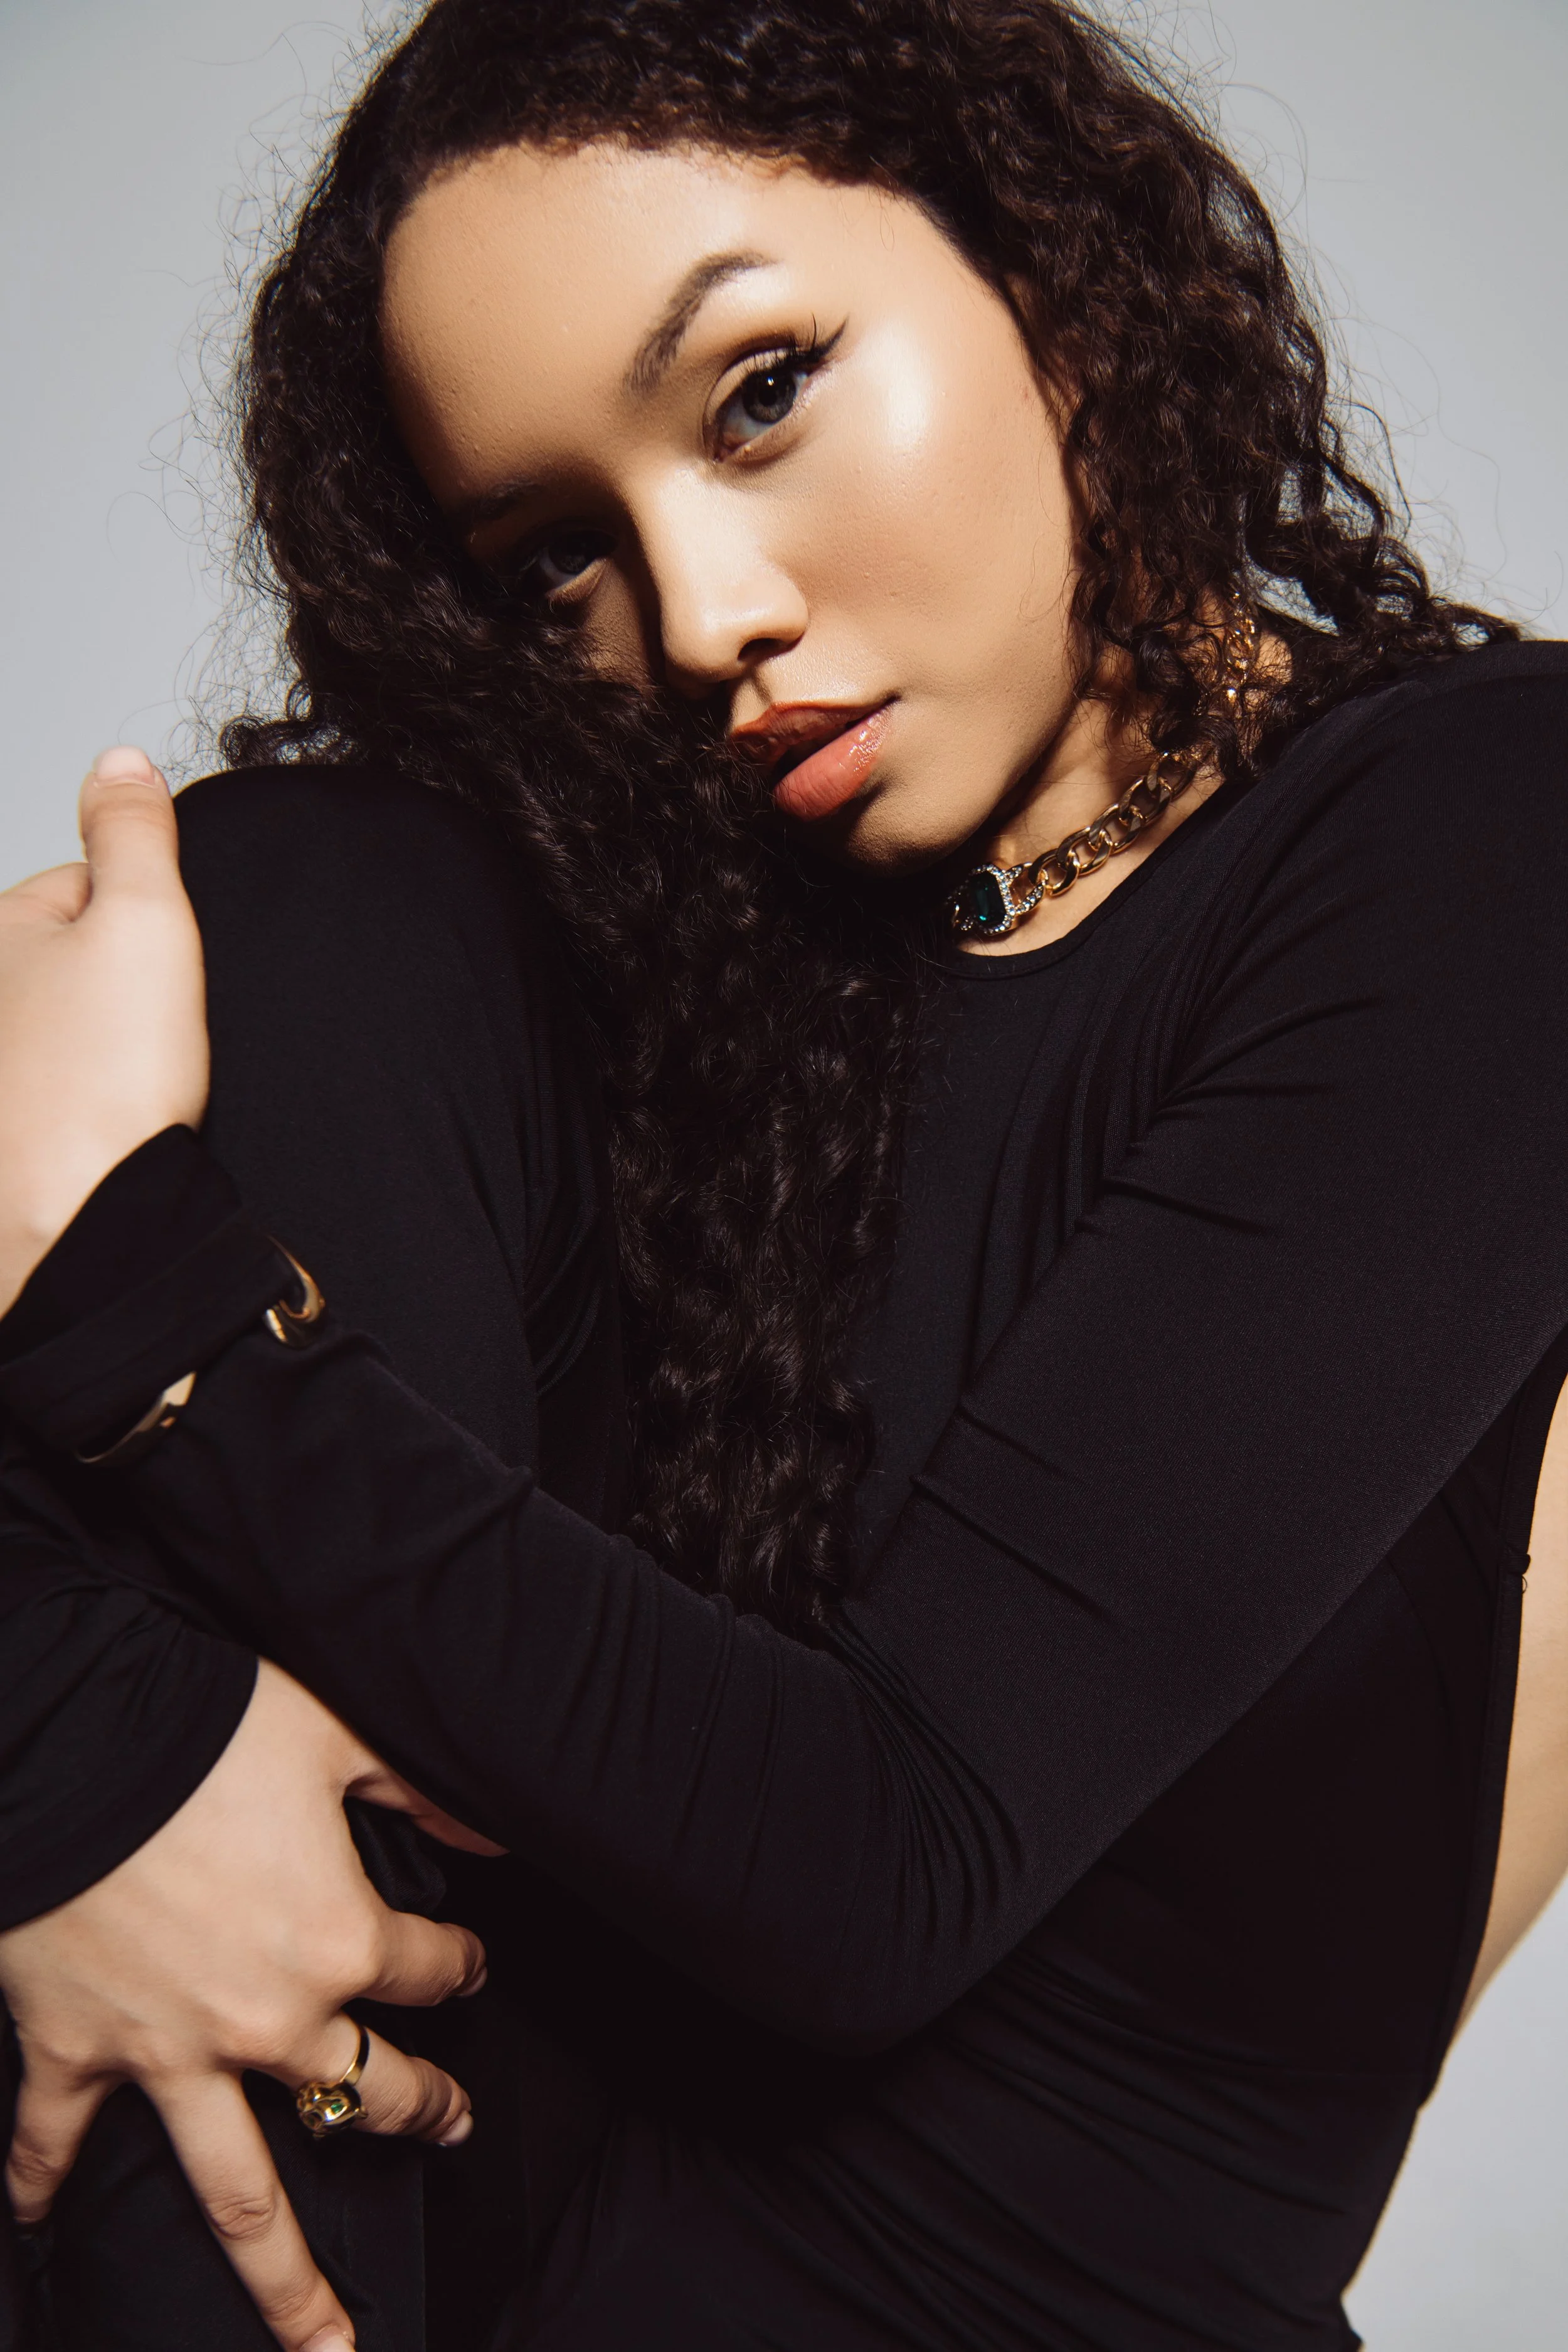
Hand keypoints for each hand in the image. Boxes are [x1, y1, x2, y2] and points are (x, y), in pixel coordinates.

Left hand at [0, 747, 207, 1314]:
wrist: (80, 1226)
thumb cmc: (105, 1084)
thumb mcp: (146, 921)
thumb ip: (136, 833)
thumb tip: (119, 759)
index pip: (86, 884)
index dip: (147, 916)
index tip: (164, 966)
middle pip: (78, 963)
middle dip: (126, 989)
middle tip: (159, 1031)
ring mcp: (0, 1073)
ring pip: (74, 1035)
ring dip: (114, 1055)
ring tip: (143, 1087)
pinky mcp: (15, 1137)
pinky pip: (71, 1099)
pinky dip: (98, 1110)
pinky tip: (121, 1129)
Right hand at [0, 1662, 492, 2351]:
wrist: (65, 1741)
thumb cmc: (203, 1727)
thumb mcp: (335, 1736)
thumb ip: (421, 1788)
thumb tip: (497, 1831)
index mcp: (339, 1940)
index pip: (430, 1966)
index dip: (459, 1961)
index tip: (469, 1961)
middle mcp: (267, 2022)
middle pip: (367, 2090)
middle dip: (420, 2112)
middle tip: (450, 2128)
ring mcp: (168, 2056)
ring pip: (240, 2195)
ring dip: (285, 2281)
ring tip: (327, 2346)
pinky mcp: (74, 2055)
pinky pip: (54, 2146)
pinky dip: (40, 2189)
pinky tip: (40, 2231)